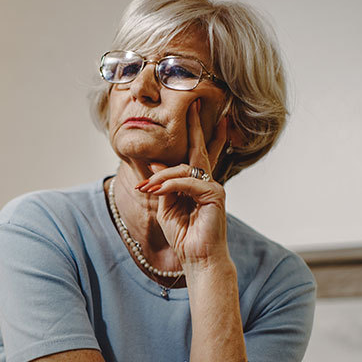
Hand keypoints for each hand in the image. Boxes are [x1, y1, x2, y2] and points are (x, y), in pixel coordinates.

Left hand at [136, 99, 228, 266]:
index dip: (195, 134)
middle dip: (196, 126)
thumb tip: (156, 161)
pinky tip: (157, 191)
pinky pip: (188, 181)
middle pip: (200, 149)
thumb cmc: (184, 236)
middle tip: (193, 103)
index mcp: (197, 184)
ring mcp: (213, 187)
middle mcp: (208, 182)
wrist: (197, 258)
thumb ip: (164, 185)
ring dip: (162, 176)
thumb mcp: (167, 207)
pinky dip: (170, 184)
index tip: (192, 112)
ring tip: (147, 187)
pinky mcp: (215, 195)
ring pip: (185, 168)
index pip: (196, 155)